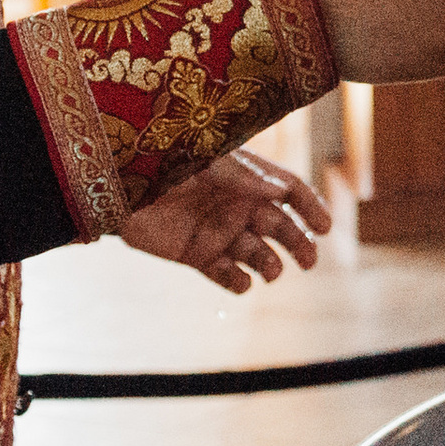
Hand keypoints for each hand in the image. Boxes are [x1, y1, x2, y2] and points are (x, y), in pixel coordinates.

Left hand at [119, 149, 328, 292]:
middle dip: (298, 243)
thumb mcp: (209, 163)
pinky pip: (222, 273)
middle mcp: (237, 205)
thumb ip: (244, 178)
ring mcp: (217, 231)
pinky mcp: (194, 255)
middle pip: (279, 226)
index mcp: (246, 178)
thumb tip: (283, 192)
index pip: (290, 191)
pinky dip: (235, 281)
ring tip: (272, 273)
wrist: (118, 186)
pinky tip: (243, 284)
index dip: (310, 207)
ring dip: (269, 263)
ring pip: (255, 252)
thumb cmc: (166, 162)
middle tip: (310, 260)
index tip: (326, 227)